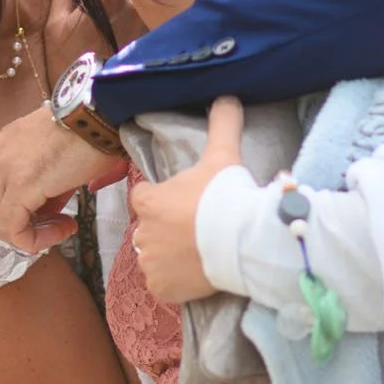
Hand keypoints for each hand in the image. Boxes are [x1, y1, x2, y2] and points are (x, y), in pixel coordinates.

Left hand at [0, 101, 117, 251]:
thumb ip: (49, 183)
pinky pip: (13, 229)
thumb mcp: (62, 157)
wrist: (102, 113)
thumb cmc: (91, 130)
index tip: (58, 211)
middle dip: (26, 225)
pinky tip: (66, 226)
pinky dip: (35, 239)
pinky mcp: (20, 185)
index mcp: (5, 145)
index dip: (26, 210)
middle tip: (59, 222)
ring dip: (32, 234)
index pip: (0, 192)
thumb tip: (52, 206)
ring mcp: (4, 169)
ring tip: (64, 225)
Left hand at [128, 97, 244, 303]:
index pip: (144, 196)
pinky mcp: (161, 288)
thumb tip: (227, 95)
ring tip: (196, 252)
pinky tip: (193, 273)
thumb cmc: (225, 196)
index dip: (161, 198)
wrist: (241, 242)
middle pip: (149, 228)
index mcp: (148, 200)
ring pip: (154, 257)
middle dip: (166, 228)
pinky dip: (173, 282)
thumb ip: (222, 123)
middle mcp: (142, 232)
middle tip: (195, 228)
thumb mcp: (223, 154)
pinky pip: (161, 285)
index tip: (184, 201)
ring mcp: (150, 263)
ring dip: (168, 255)